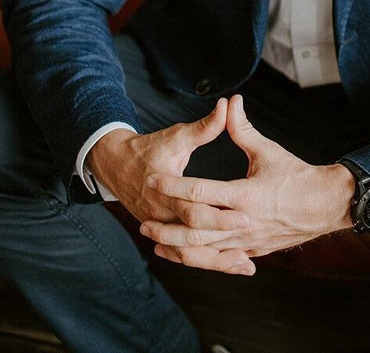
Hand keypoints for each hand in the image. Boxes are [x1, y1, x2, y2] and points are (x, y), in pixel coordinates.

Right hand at [87, 99, 252, 272]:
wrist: (116, 165)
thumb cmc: (149, 148)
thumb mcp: (177, 136)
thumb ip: (204, 126)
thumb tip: (228, 106)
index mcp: (164, 192)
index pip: (195, 210)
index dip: (221, 215)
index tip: (249, 215)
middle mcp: (161, 215)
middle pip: (194, 237)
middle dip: (225, 238)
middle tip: (254, 238)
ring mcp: (160, 228)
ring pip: (189, 253)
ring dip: (217, 260)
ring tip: (246, 263)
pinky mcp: (163, 234)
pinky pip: (185, 255)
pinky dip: (206, 261)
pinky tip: (230, 264)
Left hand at [140, 94, 355, 273]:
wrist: (324, 206)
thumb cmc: (296, 175)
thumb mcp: (268, 150)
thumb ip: (243, 129)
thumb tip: (231, 102)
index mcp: (245, 195)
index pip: (200, 191)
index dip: (173, 185)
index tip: (153, 179)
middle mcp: (243, 222)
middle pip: (195, 230)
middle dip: (167, 227)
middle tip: (143, 220)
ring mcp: (247, 241)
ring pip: (204, 251)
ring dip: (177, 248)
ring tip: (155, 241)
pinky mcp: (252, 250)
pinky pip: (219, 259)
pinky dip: (198, 259)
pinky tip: (182, 255)